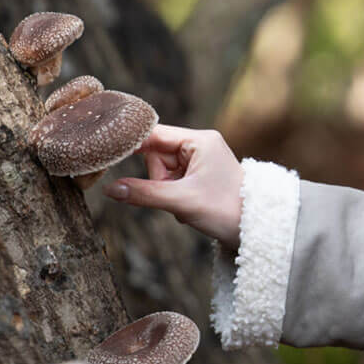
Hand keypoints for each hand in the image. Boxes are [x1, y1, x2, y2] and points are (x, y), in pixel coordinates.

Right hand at [104, 124, 243, 252]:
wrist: (255, 229)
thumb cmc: (225, 210)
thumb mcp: (181, 201)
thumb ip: (144, 194)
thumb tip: (110, 189)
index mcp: (200, 140)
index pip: (154, 133)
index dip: (132, 143)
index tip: (108, 150)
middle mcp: (200, 144)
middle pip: (156, 155)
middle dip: (159, 180)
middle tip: (174, 197)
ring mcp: (200, 160)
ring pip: (162, 172)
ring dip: (166, 192)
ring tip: (186, 205)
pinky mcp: (200, 175)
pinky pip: (172, 182)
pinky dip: (174, 197)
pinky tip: (189, 208)